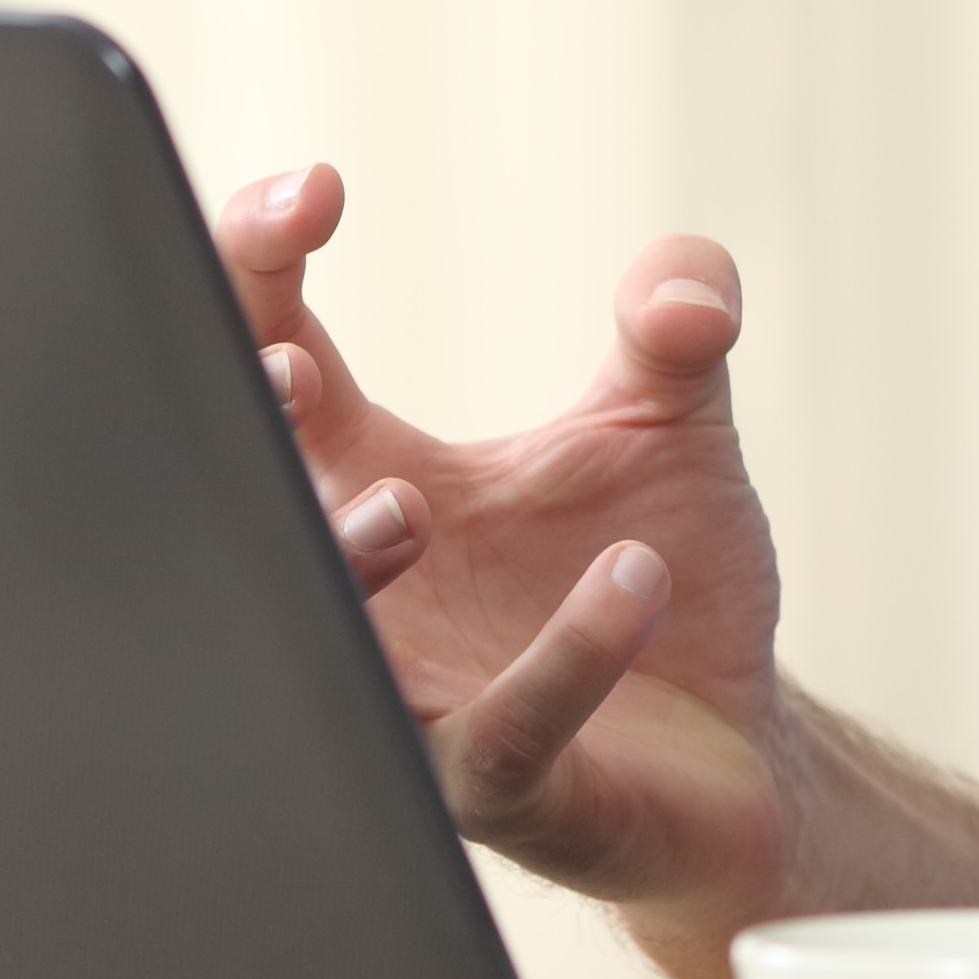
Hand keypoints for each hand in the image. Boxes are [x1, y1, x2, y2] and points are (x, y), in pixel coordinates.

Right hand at [218, 164, 797, 922]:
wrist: (735, 749)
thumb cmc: (660, 580)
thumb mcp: (667, 425)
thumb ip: (676, 327)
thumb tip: (686, 278)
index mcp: (372, 469)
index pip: (264, 351)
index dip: (256, 263)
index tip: (318, 191)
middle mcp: (371, 581)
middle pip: (245, 487)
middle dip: (243, 431)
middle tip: (282, 367)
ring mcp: (419, 694)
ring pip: (332, 636)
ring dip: (351, 563)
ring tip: (415, 504)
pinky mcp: (502, 786)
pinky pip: (501, 731)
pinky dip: (565, 656)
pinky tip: (635, 580)